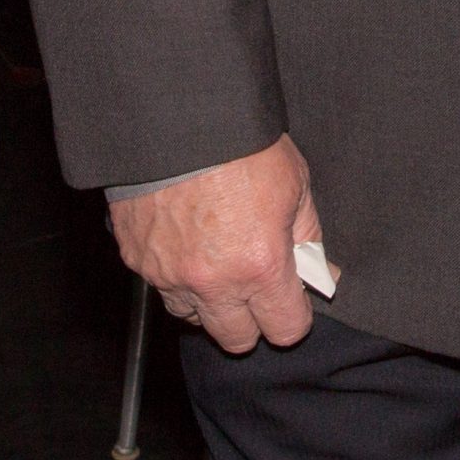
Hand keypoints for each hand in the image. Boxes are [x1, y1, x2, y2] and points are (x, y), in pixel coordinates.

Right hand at [108, 134, 320, 354]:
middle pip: (236, 339)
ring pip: (194, 318)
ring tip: (219, 261)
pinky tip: (188, 243)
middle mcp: (213, 282)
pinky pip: (162, 288)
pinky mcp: (139, 262)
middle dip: (252, 319)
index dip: (294, 316)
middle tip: (257, 286)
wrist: (178, 120)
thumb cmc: (242, 145)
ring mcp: (170, 276)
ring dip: (210, 301)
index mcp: (260, 266)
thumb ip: (308, 237)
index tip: (293, 301)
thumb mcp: (295, 185)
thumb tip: (321, 272)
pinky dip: (177, 276)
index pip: (285, 329)